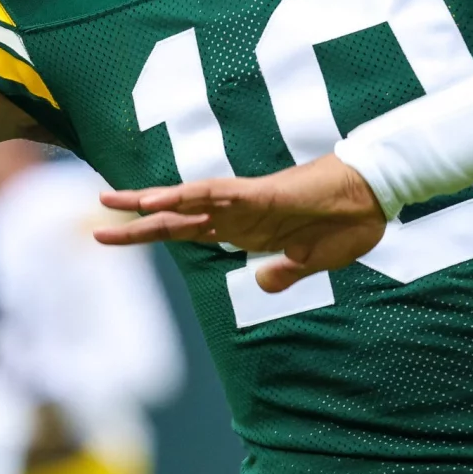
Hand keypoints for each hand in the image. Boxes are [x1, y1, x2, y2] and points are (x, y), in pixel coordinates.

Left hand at [94, 154, 386, 292]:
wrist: (376, 199)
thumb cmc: (347, 224)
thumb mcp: (311, 262)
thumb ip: (284, 271)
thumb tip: (262, 280)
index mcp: (246, 232)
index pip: (189, 233)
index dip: (154, 234)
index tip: (121, 237)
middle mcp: (238, 215)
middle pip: (178, 218)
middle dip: (137, 221)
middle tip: (96, 221)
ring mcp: (246, 203)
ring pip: (189, 200)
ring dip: (152, 202)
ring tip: (114, 202)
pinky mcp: (259, 194)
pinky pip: (215, 194)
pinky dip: (185, 195)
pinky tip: (158, 199)